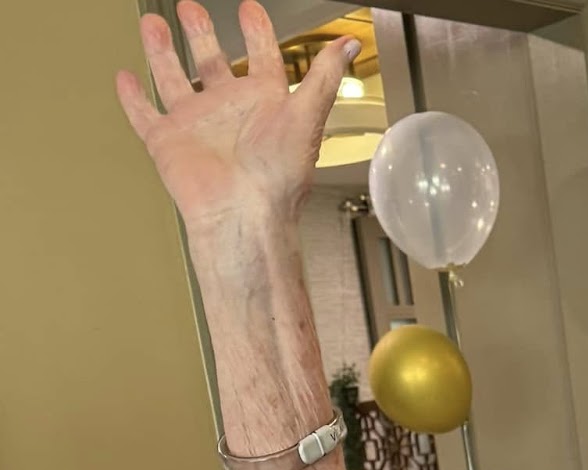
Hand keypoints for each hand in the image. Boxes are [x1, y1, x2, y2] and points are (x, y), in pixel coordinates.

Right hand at [115, 1, 351, 231]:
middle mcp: (228, 111)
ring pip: (173, 78)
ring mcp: (196, 125)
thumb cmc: (277, 178)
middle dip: (201, 32)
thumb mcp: (307, 117)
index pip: (261, 58)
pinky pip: (144, 115)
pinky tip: (125, 77)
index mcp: (263, 103)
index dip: (257, 32)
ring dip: (162, 51)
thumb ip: (323, 78)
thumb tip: (348, 46)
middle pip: (211, 61)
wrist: (243, 215)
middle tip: (192, 8)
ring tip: (155, 23)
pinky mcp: (168, 142)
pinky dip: (133, 98)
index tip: (250, 9)